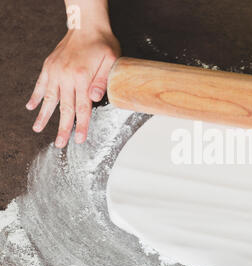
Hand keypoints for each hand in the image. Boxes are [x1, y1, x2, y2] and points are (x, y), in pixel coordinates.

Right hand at [26, 28, 120, 147]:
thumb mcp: (111, 60)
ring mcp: (55, 71)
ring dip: (43, 115)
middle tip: (60, 144)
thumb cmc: (103, 43)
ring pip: (49, 98)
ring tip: (37, 129)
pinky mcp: (49, 66)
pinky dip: (35, 96)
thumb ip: (103, 81)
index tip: (80, 139)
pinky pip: (41, 84)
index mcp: (82, 77)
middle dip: (62, 128)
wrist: (87, 25)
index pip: (83, 107)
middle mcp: (66, 75)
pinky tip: (30, 106)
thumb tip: (95, 99)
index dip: (82, 125)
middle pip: (65, 108)